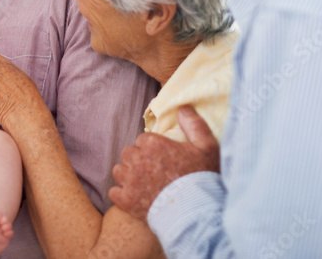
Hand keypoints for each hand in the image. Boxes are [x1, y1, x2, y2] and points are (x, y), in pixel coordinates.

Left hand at [109, 106, 220, 221]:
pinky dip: (122, 195)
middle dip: (138, 160)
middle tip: (153, 171)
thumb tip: (182, 108)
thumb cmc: (202, 179)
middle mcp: (138, 159)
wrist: (197, 213)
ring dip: (128, 176)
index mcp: (153, 143)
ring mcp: (130, 181)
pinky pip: (114, 192)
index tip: (163, 158)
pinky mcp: (126, 201)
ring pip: (119, 171)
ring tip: (143, 184)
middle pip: (128, 153)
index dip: (152, 149)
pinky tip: (136, 198)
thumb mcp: (207, 147)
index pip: (142, 139)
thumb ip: (194, 124)